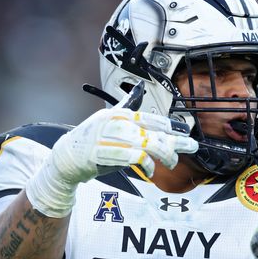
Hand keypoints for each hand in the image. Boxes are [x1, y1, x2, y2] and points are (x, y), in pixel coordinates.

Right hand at [25, 87, 197, 216]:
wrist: (67, 157)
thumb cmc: (92, 140)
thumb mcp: (108, 119)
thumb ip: (126, 107)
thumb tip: (139, 89)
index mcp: (119, 114)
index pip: (151, 119)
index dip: (172, 127)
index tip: (187, 132)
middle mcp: (115, 123)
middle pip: (152, 133)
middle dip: (175, 142)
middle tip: (190, 147)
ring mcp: (107, 138)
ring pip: (145, 144)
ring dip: (163, 154)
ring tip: (171, 162)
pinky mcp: (101, 153)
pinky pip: (130, 157)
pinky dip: (144, 163)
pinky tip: (150, 169)